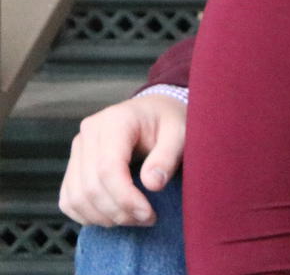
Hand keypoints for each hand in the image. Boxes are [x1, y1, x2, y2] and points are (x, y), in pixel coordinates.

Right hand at [58, 93, 186, 226]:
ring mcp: (77, 149)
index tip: (148, 214)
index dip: (125, 198)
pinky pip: (68, 199)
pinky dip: (87, 215)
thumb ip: (168, 156)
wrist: (155, 112)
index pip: (108, 168)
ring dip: (103, 217)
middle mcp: (88, 134)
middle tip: (146, 219)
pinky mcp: (73, 165)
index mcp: (115, 121)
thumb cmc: (169, 121)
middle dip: (118, 211)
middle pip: (91, 187)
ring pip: (76, 197)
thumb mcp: (180, 132)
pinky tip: (113, 216)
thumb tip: (152, 184)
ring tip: (133, 219)